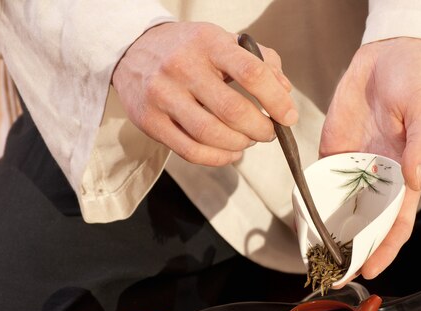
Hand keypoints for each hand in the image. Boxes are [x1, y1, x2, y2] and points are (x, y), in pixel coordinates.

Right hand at [112, 22, 297, 165]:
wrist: (132, 50)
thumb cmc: (188, 49)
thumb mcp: (223, 41)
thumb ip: (261, 61)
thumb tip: (284, 92)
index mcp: (208, 42)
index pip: (251, 72)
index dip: (276, 100)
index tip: (288, 116)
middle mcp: (182, 66)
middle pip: (233, 111)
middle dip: (261, 129)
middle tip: (269, 132)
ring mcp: (162, 95)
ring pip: (211, 134)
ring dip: (240, 144)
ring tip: (248, 140)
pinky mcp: (150, 121)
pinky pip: (191, 151)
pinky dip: (218, 158)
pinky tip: (230, 152)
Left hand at [320, 37, 420, 278]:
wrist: (388, 55)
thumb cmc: (416, 83)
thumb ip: (420, 145)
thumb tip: (412, 178)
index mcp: (405, 174)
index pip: (397, 221)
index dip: (385, 248)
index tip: (369, 270)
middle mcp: (379, 177)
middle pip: (365, 223)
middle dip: (352, 250)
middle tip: (333, 275)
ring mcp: (354, 166)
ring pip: (341, 208)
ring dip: (329, 233)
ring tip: (313, 257)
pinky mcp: (334, 150)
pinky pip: (322, 181)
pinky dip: (312, 201)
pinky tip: (301, 220)